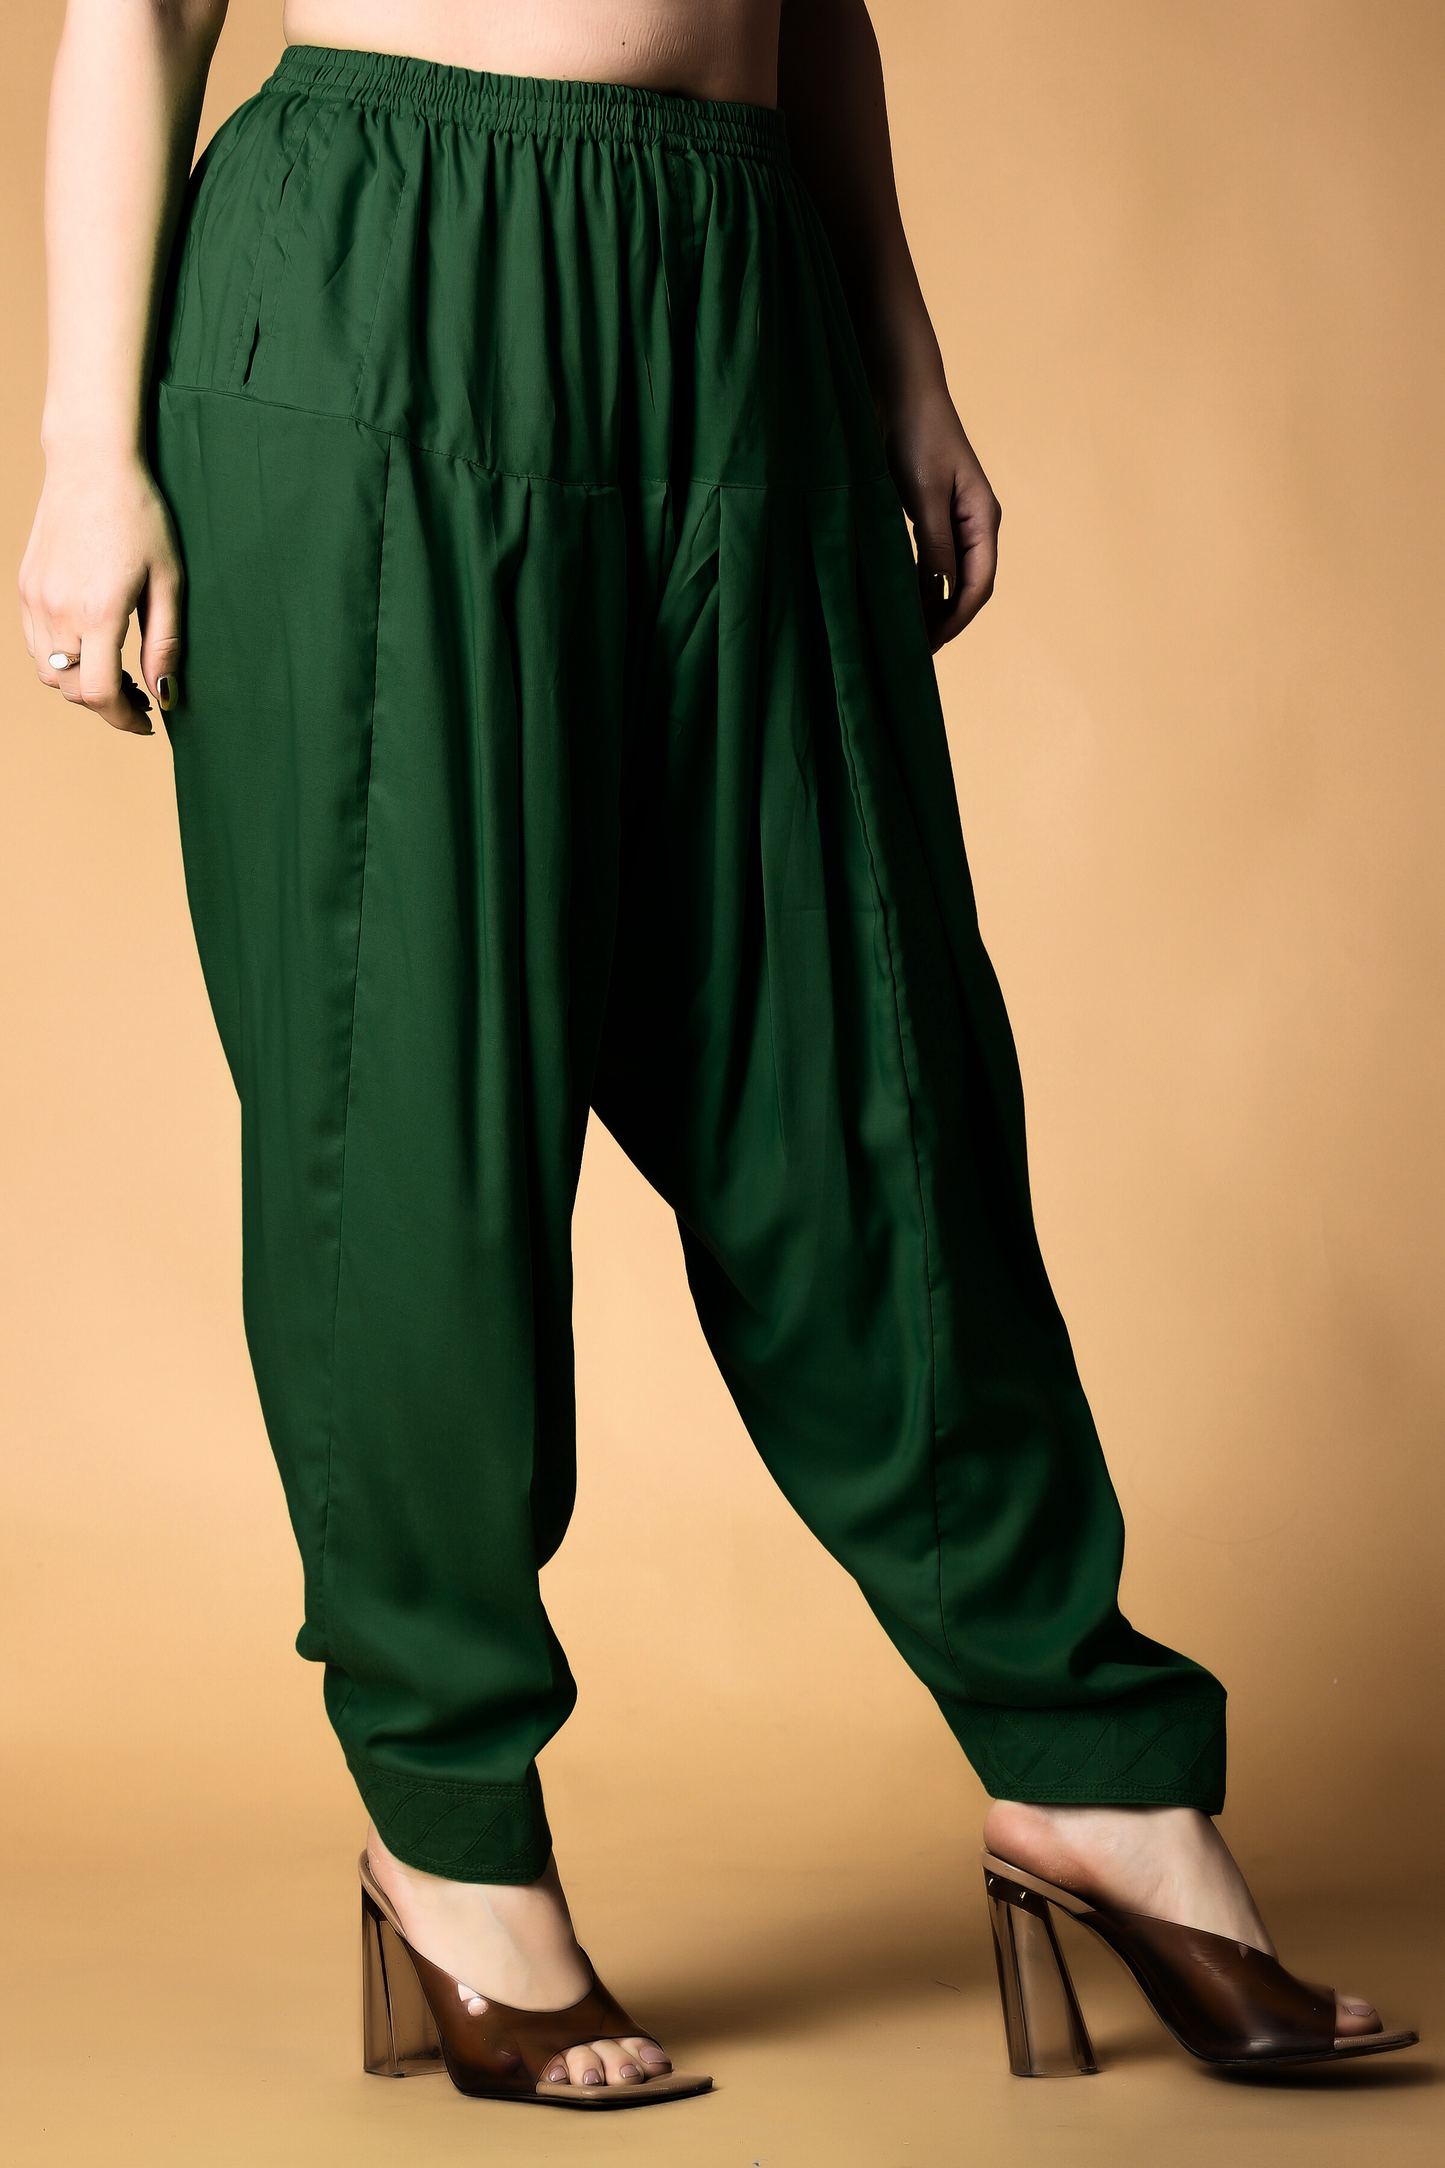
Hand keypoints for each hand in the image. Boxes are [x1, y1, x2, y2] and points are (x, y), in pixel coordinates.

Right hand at [18, 450, 181, 734]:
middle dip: (106, 705)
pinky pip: (35, 645)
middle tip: (139, 696)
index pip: (100, 693)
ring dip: (79, 685)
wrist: (91, 465)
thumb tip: (166, 694)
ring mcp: (35, 598)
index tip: (146, 722)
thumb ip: (164, 643)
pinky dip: (59, 661)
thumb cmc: (140, 517)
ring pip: (48, 673)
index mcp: (99, 611)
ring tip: (114, 672)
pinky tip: (88, 647)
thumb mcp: (168, 582)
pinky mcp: (25, 587)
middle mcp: (58, 609)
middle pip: (72, 690)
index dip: (124, 719)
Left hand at [881, 382, 1000, 652]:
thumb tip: (940, 589)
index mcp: (984, 518)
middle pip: (969, 587)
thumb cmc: (917, 434)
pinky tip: (901, 602)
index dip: (957, 618)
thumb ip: (934, 541)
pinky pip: (934, 562)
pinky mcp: (934, 516)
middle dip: (946, 620)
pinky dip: (920, 586)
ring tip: (908, 636)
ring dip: (933, 607)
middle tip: (915, 651)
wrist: (903, 393)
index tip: (931, 644)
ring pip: (951, 578)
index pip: (979, 583)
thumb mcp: (924, 492)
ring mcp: (956, 521)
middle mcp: (976, 524)